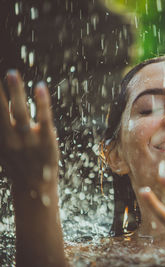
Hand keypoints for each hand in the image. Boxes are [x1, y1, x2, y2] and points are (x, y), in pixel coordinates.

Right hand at [0, 70, 58, 189]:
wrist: (36, 187)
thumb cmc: (19, 164)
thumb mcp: (3, 150)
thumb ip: (1, 133)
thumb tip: (2, 114)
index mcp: (0, 139)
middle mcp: (10, 138)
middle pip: (0, 111)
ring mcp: (29, 139)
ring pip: (20, 112)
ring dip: (15, 91)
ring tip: (11, 73)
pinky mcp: (47, 139)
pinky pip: (44, 118)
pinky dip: (42, 102)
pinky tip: (40, 87)